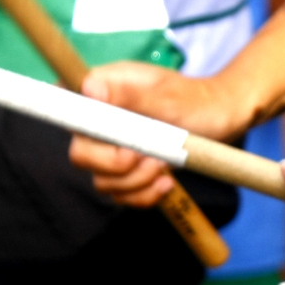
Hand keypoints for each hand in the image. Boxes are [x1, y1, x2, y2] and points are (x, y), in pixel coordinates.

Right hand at [69, 62, 257, 208]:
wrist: (219, 119)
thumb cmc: (193, 100)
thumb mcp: (166, 96)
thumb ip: (128, 95)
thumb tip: (89, 88)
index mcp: (102, 91)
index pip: (65, 109)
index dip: (81, 130)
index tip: (119, 138)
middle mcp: (99, 122)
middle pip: (81, 155)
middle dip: (117, 165)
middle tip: (150, 156)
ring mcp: (111, 149)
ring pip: (102, 181)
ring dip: (137, 182)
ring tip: (165, 164)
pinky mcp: (126, 173)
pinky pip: (122, 196)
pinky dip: (144, 195)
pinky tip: (167, 182)